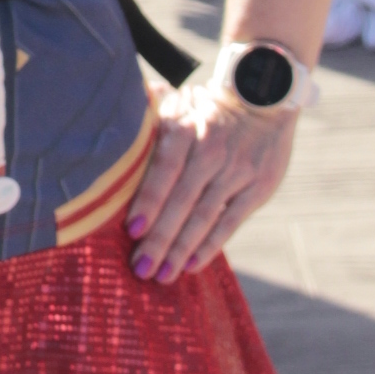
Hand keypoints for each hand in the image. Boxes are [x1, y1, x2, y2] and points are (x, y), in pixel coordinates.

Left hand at [124, 76, 299, 279]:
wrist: (265, 98)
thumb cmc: (206, 109)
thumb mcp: (178, 102)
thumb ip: (148, 117)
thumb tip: (110, 117)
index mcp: (186, 128)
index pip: (166, 168)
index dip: (149, 199)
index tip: (132, 230)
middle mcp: (212, 150)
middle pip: (183, 200)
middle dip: (160, 238)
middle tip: (140, 268)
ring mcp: (237, 171)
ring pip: (205, 216)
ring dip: (181, 249)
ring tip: (161, 275)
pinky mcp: (258, 188)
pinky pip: (230, 222)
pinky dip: (210, 246)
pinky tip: (191, 266)